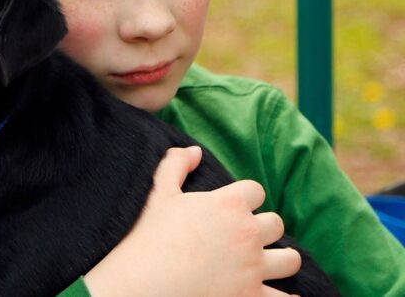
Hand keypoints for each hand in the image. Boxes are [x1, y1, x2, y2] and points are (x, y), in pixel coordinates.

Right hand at [83, 147, 301, 296]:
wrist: (144, 283)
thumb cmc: (149, 237)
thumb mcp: (159, 193)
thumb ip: (176, 164)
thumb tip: (195, 151)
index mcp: (229, 204)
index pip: (256, 191)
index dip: (245, 198)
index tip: (234, 208)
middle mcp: (248, 233)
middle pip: (276, 224)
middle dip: (263, 229)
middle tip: (245, 237)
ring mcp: (254, 268)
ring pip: (290, 259)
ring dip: (282, 259)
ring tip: (269, 263)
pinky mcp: (252, 296)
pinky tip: (284, 294)